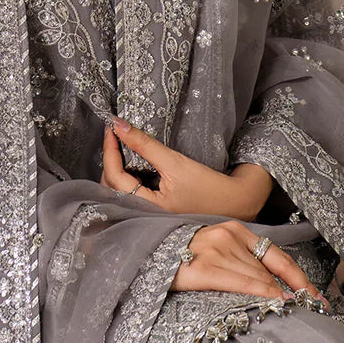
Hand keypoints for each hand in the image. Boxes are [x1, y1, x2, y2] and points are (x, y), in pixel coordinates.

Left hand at [102, 120, 273, 219]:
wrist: (234, 203)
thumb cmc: (208, 187)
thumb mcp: (175, 163)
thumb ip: (145, 145)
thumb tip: (119, 126)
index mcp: (146, 207)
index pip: (115, 176)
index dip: (109, 150)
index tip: (111, 129)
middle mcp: (141, 216)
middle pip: (110, 186)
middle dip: (109, 160)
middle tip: (115, 136)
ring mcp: (146, 216)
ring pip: (117, 191)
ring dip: (115, 169)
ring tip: (121, 148)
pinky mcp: (152, 212)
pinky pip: (128, 195)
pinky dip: (125, 178)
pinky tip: (131, 165)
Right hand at [170, 222, 328, 304]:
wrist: (146, 254)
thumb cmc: (182, 257)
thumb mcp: (217, 250)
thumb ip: (242, 263)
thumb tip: (273, 290)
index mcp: (237, 231)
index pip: (279, 257)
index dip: (301, 279)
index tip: (318, 297)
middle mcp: (230, 236)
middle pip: (271, 272)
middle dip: (294, 294)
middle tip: (313, 311)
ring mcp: (216, 250)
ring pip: (259, 280)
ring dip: (280, 299)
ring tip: (297, 315)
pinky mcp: (202, 268)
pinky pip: (241, 284)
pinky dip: (262, 295)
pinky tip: (276, 304)